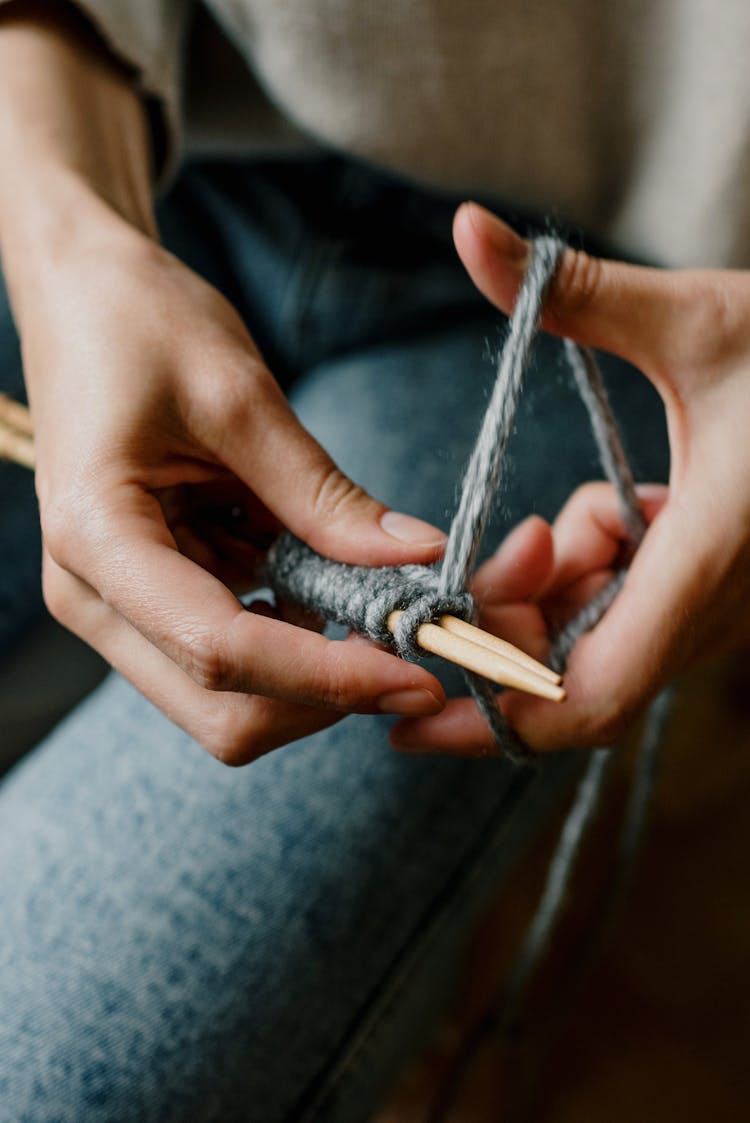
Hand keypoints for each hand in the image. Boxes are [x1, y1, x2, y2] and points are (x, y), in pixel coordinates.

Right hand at [23, 215, 448, 763]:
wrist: (80, 294)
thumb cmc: (139, 322)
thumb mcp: (239, 396)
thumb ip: (324, 493)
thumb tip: (417, 558)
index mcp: (99, 540)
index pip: (223, 651)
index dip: (330, 677)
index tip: (419, 673)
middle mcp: (93, 595)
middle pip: (221, 710)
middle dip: (323, 696)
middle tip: (409, 652)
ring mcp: (116, 603)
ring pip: (229, 694)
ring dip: (313, 667)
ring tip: (369, 597)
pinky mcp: (145, 595)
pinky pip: (229, 647)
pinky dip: (291, 631)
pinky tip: (321, 577)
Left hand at [391, 203, 749, 753]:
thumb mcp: (696, 318)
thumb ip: (575, 291)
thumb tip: (465, 225)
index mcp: (708, 558)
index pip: (588, 695)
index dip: (492, 717)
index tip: (409, 709)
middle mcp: (714, 608)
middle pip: (571, 671)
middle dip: (509, 618)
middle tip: (492, 549)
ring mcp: (718, 611)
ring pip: (596, 640)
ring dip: (554, 582)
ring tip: (579, 513)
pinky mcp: (715, 597)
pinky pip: (625, 612)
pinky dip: (591, 572)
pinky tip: (617, 513)